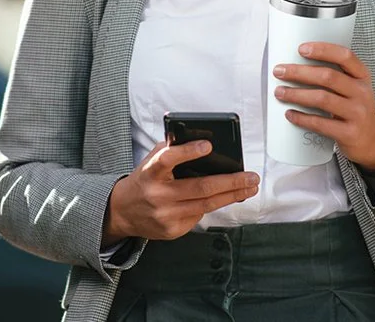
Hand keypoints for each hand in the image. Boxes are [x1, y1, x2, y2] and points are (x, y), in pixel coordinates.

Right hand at [102, 140, 258, 244]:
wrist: (123, 212)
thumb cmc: (145, 178)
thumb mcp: (152, 159)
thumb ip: (173, 149)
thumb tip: (205, 143)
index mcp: (151, 171)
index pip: (168, 159)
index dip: (188, 152)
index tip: (209, 145)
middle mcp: (158, 194)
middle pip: (200, 188)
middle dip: (231, 182)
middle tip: (252, 176)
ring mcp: (165, 215)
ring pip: (206, 205)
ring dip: (233, 196)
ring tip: (250, 187)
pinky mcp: (172, 230)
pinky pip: (199, 215)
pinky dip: (214, 205)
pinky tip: (227, 197)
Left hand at [273, 42, 374, 169]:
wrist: (373, 140)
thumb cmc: (354, 107)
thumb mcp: (353, 88)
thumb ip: (334, 76)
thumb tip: (295, 65)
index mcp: (362, 76)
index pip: (345, 56)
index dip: (323, 50)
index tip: (301, 49)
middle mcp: (362, 92)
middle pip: (328, 77)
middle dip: (299, 72)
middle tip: (279, 71)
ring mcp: (357, 113)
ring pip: (322, 99)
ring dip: (296, 94)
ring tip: (280, 92)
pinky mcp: (349, 133)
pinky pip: (321, 124)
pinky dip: (302, 118)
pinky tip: (290, 113)